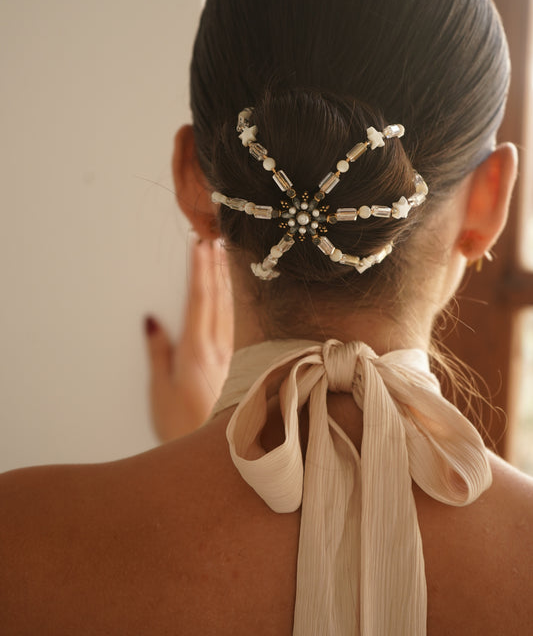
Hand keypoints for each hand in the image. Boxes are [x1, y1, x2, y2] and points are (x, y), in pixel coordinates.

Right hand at [145, 239, 233, 440]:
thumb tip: (152, 322)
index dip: (199, 269)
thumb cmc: (187, 429)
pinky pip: (240, 322)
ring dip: (228, 279)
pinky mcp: (244, 364)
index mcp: (198, 351)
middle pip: (219, 298)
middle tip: (215, 237)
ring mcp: (236, 356)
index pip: (199, 299)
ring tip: (226, 254)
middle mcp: (222, 349)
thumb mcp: (160, 392)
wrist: (224, 455)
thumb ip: (158, 353)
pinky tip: (238, 294)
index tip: (199, 243)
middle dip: (216, 265)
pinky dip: (237, 301)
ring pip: (233, 308)